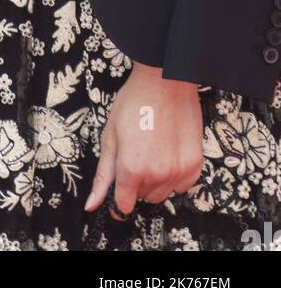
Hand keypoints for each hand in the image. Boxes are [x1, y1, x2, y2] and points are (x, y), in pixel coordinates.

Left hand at [85, 63, 203, 217]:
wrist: (165, 82)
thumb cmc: (134, 103)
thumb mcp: (110, 136)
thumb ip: (103, 175)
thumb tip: (92, 205)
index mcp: (132, 168)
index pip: (123, 205)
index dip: (118, 198)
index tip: (119, 188)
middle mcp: (157, 175)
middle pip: (143, 197)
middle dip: (137, 182)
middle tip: (136, 153)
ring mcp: (179, 172)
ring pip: (162, 193)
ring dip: (156, 180)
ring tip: (152, 150)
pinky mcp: (195, 166)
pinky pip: (181, 186)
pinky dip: (174, 176)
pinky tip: (168, 152)